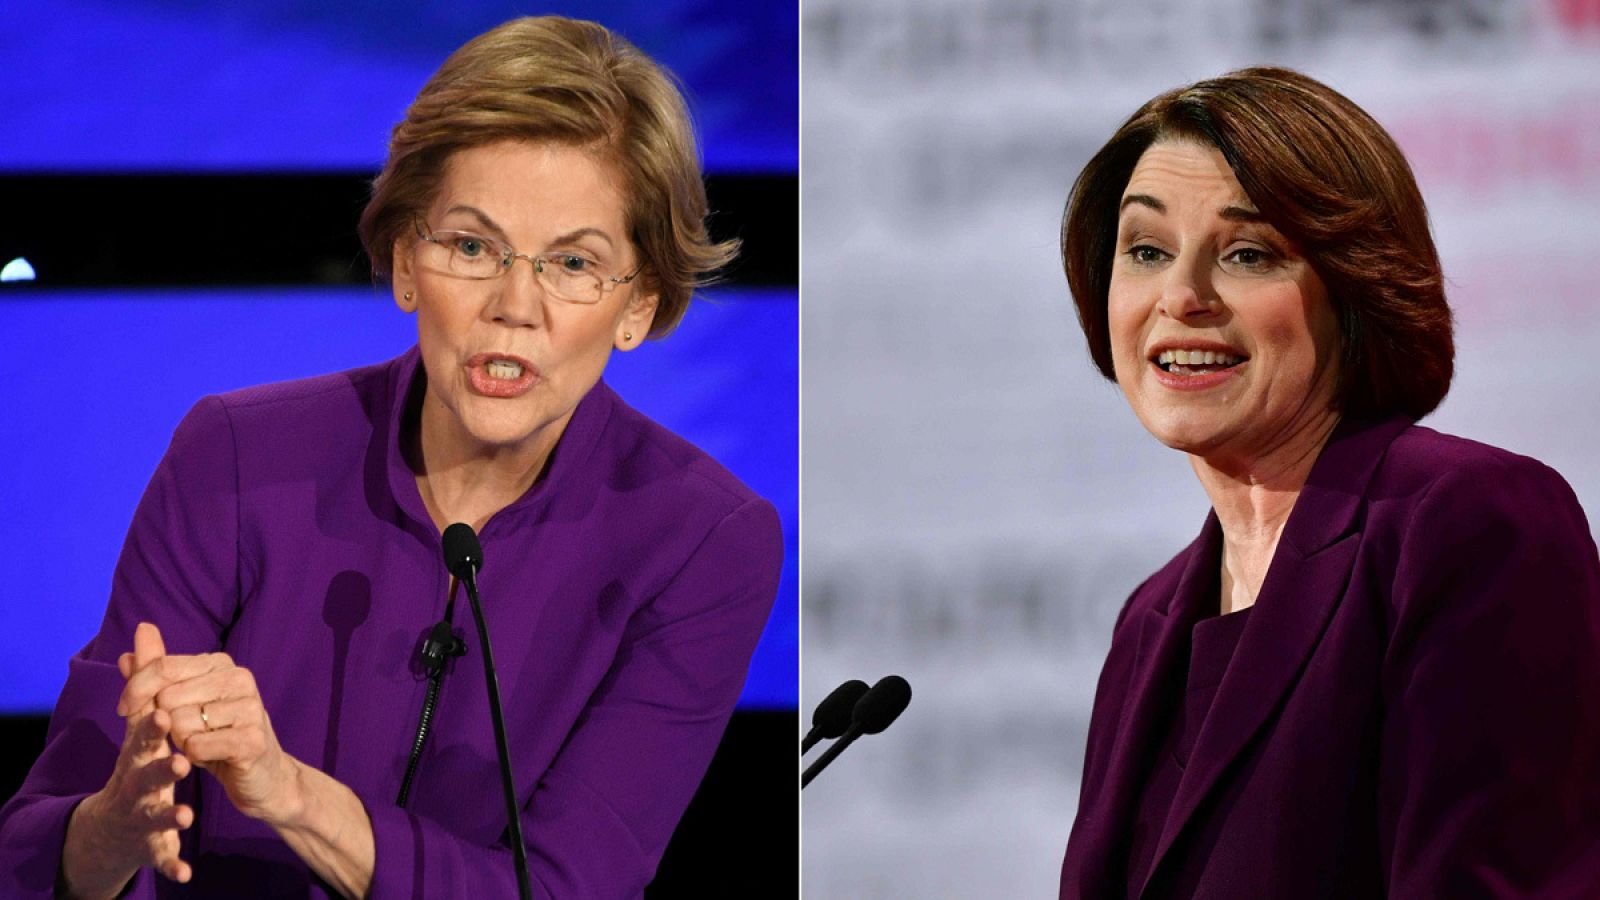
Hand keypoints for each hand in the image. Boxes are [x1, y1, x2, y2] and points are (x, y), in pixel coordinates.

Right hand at [61, 623, 193, 897]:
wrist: (116, 823)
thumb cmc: (138, 763)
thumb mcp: (142, 724)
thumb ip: (146, 680)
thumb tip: (145, 629)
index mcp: (138, 751)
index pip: (144, 733)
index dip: (154, 723)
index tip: (167, 710)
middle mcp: (136, 781)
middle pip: (147, 772)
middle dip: (162, 765)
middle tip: (182, 757)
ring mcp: (142, 813)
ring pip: (155, 812)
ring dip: (170, 810)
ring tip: (189, 811)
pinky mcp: (151, 843)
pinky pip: (161, 853)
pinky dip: (172, 861)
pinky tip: (186, 871)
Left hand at [118, 629, 301, 825]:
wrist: (259, 774)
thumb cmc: (216, 735)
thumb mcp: (183, 701)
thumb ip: (158, 670)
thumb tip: (136, 638)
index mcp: (221, 663)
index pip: (164, 667)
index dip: (136, 689)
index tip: (124, 709)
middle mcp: (239, 678)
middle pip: (168, 698)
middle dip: (166, 722)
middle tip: (189, 731)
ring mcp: (249, 707)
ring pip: (179, 723)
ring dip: (182, 741)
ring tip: (205, 743)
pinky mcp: (252, 739)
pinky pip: (195, 746)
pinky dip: (195, 756)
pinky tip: (213, 757)